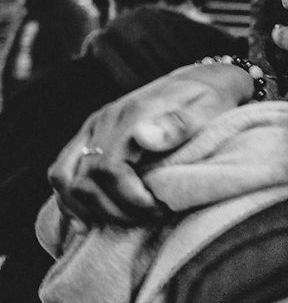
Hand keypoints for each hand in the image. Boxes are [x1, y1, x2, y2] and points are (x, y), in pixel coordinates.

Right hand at [49, 63, 251, 224]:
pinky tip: (84, 223)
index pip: (110, 169)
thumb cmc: (210, 99)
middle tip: (149, 217)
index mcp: (130, 115)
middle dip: (115, 209)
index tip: (159, 208)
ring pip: (65, 178)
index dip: (130, 198)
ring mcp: (93, 129)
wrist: (202, 79)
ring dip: (91, 209)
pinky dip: (68, 200)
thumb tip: (143, 136)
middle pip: (85, 180)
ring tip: (127, 219)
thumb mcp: (205, 108)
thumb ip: (177, 124)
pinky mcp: (90, 137)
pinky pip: (62, 172)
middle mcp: (104, 120)